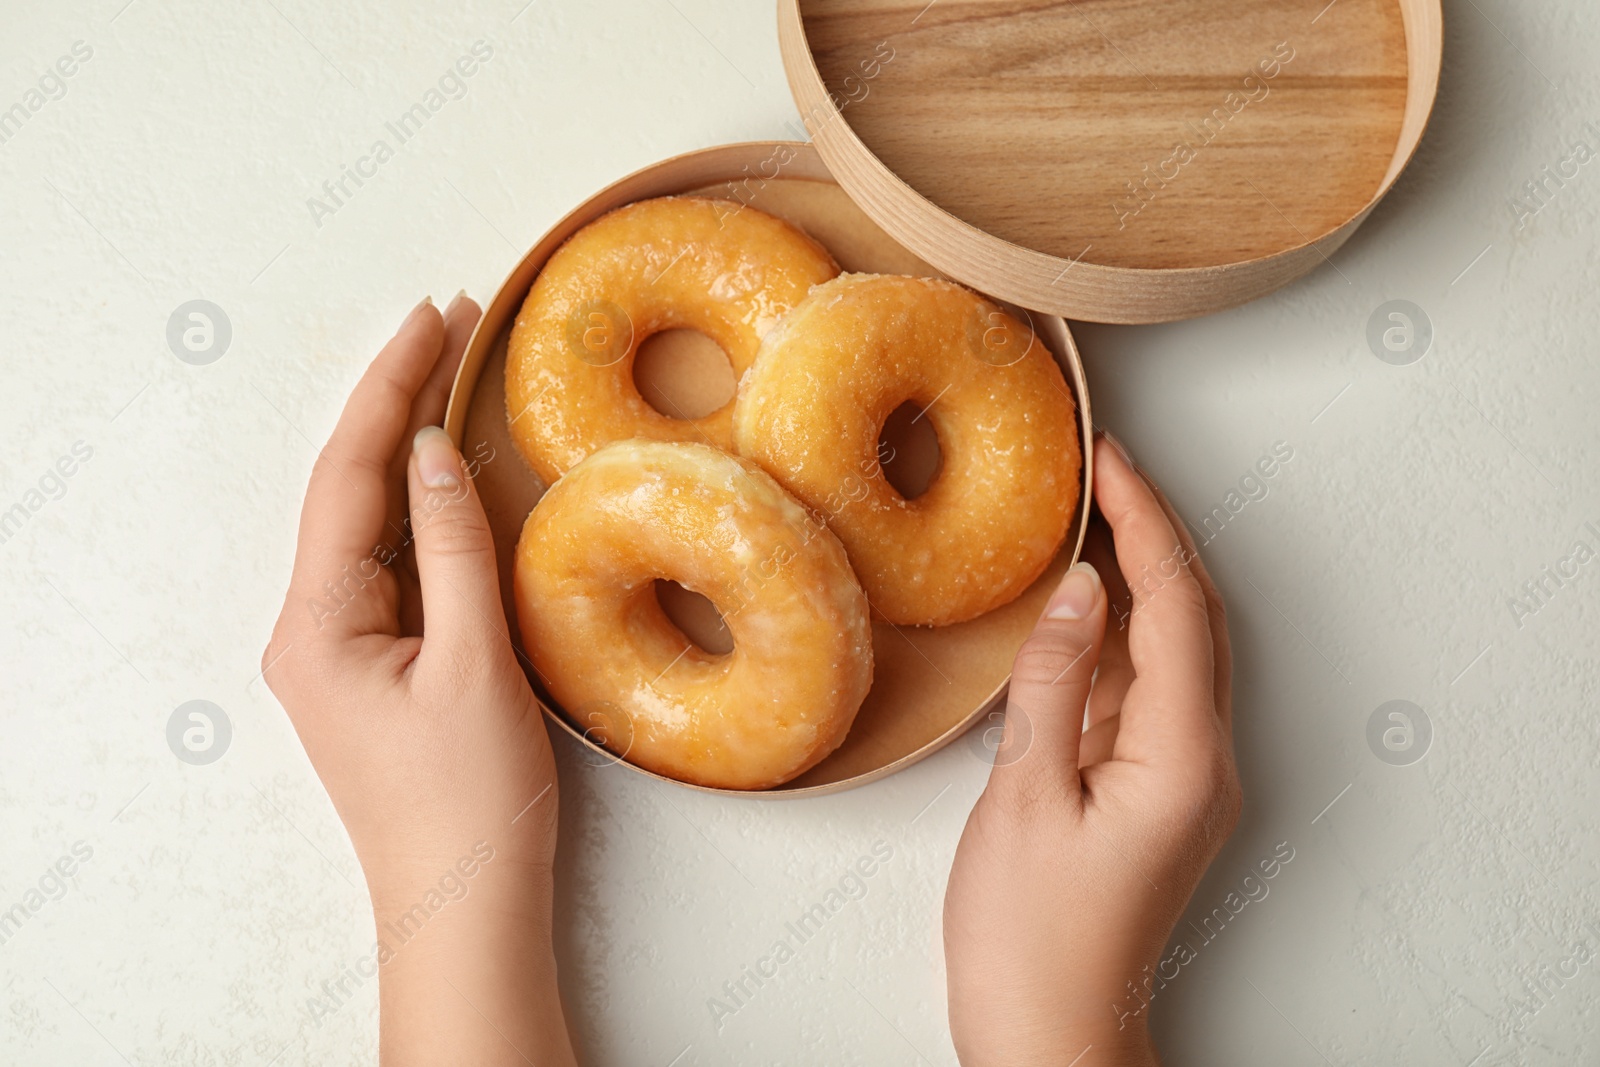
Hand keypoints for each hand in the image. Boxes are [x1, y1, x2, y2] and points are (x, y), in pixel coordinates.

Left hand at [262, 294, 575, 1066]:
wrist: (464, 904)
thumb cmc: (470, 800)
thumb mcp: (474, 663)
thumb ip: (453, 550)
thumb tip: (432, 451)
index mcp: (317, 625)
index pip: (349, 476)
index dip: (390, 389)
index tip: (434, 316)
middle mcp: (308, 629)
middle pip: (347, 488)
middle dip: (393, 402)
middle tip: (450, 322)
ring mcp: (335, 649)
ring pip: (366, 523)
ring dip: (404, 449)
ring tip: (449, 372)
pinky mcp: (369, 667)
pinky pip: (389, 564)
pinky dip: (419, 509)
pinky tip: (447, 474)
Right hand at [943, 432, 1240, 1065]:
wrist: (1048, 1037)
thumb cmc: (1031, 943)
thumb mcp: (1026, 798)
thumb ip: (1056, 682)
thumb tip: (1082, 588)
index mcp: (1182, 759)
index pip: (1179, 607)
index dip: (1146, 523)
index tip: (1109, 461)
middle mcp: (1203, 763)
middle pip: (1192, 620)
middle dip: (1150, 537)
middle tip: (1099, 471)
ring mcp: (1183, 779)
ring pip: (1171, 653)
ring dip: (1133, 584)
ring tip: (1081, 520)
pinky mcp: (1155, 793)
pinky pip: (1143, 693)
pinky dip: (1114, 641)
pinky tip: (1071, 616)